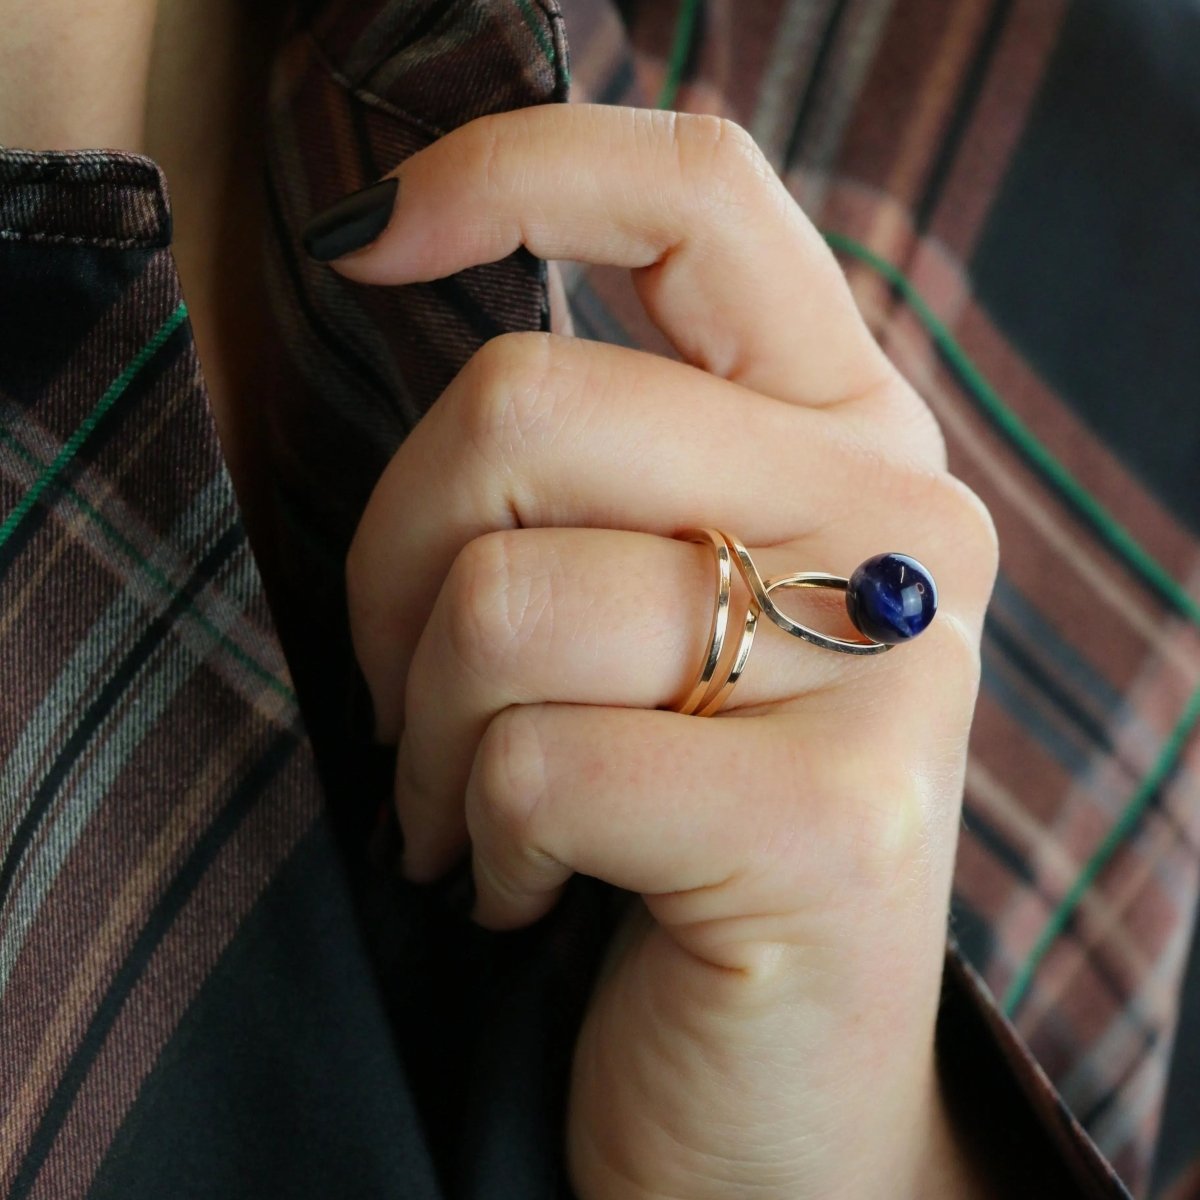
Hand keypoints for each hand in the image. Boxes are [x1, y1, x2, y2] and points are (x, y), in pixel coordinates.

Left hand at [335, 103, 999, 1199]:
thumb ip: (586, 452)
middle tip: (411, 689)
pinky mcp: (831, 829)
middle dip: (391, 570)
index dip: (511, 170)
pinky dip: (478, 842)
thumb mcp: (637, 599)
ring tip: (471, 806)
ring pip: (502, 601)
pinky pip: (533, 766)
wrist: (778, 1086)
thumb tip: (410, 282)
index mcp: (842, 427)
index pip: (694, 195)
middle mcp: (895, 516)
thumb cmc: (670, 819)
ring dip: (425, 734)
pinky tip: (528, 885)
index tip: (369, 240)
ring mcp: (885, 669)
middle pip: (523, 408)